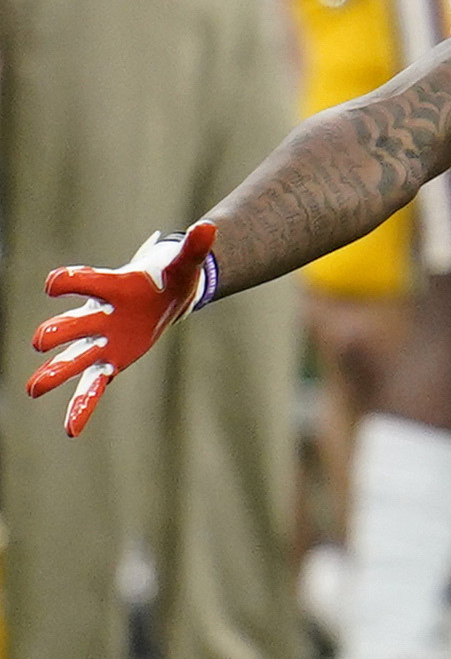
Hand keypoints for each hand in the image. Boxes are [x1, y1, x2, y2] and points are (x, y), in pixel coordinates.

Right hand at [30, 223, 214, 437]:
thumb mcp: (184, 265)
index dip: (68, 281)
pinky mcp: (110, 363)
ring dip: (55, 371)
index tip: (54, 285)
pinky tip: (71, 430)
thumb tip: (209, 228)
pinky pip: (93, 386)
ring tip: (33, 389)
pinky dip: (82, 406)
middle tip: (42, 339)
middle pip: (73, 323)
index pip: (85, 281)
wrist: (166, 296)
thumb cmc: (170, 277)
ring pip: (73, 358)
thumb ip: (194, 248)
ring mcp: (101, 342)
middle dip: (58, 331)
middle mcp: (98, 315)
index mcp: (111, 287)